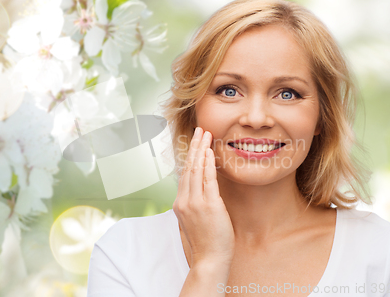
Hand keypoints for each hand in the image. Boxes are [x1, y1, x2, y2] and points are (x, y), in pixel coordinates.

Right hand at [173, 127, 234, 267]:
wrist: (209, 260)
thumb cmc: (205, 243)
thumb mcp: (193, 221)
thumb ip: (193, 205)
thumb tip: (197, 192)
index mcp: (179, 204)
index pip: (184, 174)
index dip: (189, 156)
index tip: (194, 143)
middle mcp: (184, 201)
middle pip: (188, 167)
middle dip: (194, 146)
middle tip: (199, 130)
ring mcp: (195, 203)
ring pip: (196, 169)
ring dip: (201, 149)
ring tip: (205, 134)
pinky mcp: (209, 206)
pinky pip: (207, 179)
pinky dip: (207, 163)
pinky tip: (209, 151)